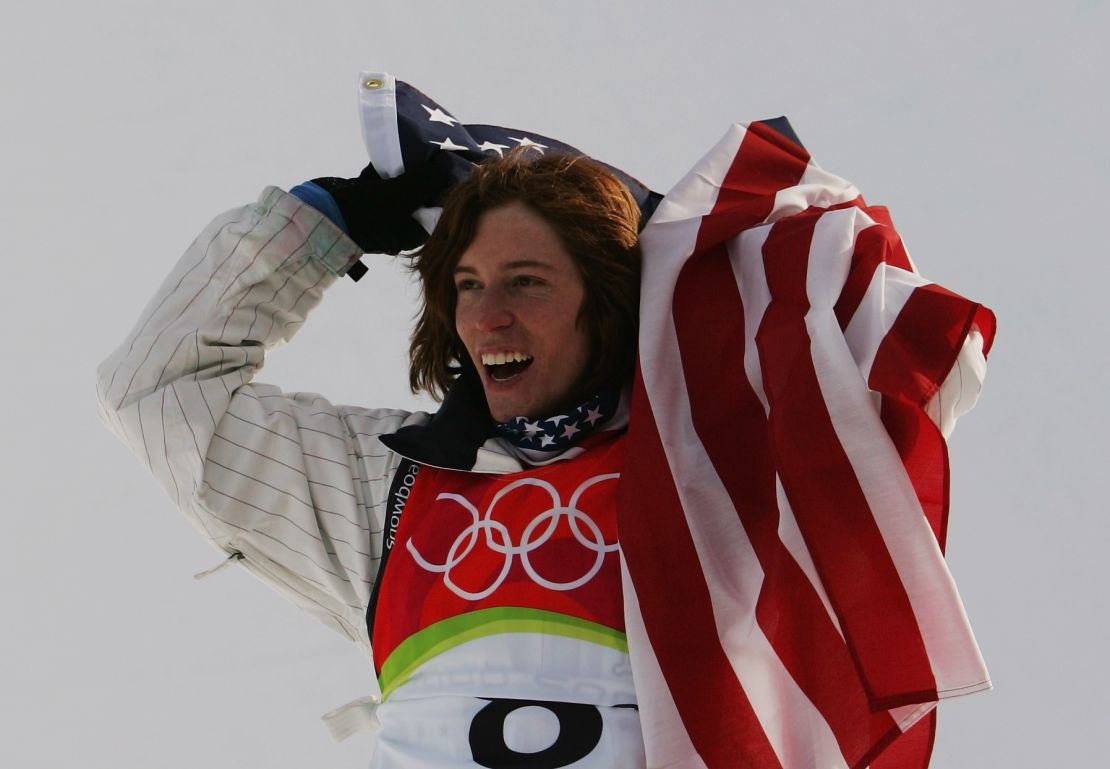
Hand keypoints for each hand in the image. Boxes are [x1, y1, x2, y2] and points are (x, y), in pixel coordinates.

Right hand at [313, 154, 453, 254]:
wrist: (319, 214)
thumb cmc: (363, 213)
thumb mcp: (398, 196)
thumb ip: (422, 182)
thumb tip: (445, 168)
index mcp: (410, 232)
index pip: (438, 212)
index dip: (448, 193)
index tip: (459, 172)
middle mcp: (398, 222)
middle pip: (421, 196)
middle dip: (430, 176)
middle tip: (445, 154)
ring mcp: (381, 208)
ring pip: (402, 184)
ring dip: (411, 167)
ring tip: (426, 146)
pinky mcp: (366, 194)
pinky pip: (384, 177)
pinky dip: (390, 164)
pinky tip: (400, 146)